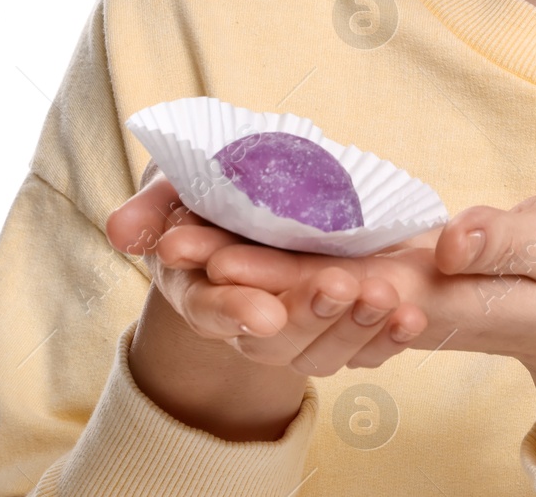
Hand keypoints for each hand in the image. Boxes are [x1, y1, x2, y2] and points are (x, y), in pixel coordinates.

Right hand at [105, 173, 428, 376]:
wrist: (249, 197)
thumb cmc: (203, 191)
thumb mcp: (174, 189)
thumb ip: (150, 208)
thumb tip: (122, 232)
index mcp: (201, 288)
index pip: (211, 310)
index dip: (233, 312)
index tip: (262, 313)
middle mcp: (247, 317)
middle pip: (275, 337)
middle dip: (308, 314)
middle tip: (339, 285)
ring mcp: (295, 323)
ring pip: (322, 346)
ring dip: (354, 325)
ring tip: (384, 296)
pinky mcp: (336, 323)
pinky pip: (363, 345)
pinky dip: (388, 338)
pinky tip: (413, 319)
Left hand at [166, 191, 535, 383]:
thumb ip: (506, 242)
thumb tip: (450, 236)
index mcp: (433, 296)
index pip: (337, 292)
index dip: (272, 277)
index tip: (213, 259)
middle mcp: (401, 299)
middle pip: (301, 293)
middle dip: (232, 271)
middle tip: (165, 240)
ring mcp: (397, 287)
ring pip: (304, 284)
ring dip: (240, 264)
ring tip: (174, 237)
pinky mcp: (401, 269)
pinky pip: (328, 265)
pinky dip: (279, 250)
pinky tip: (237, 223)